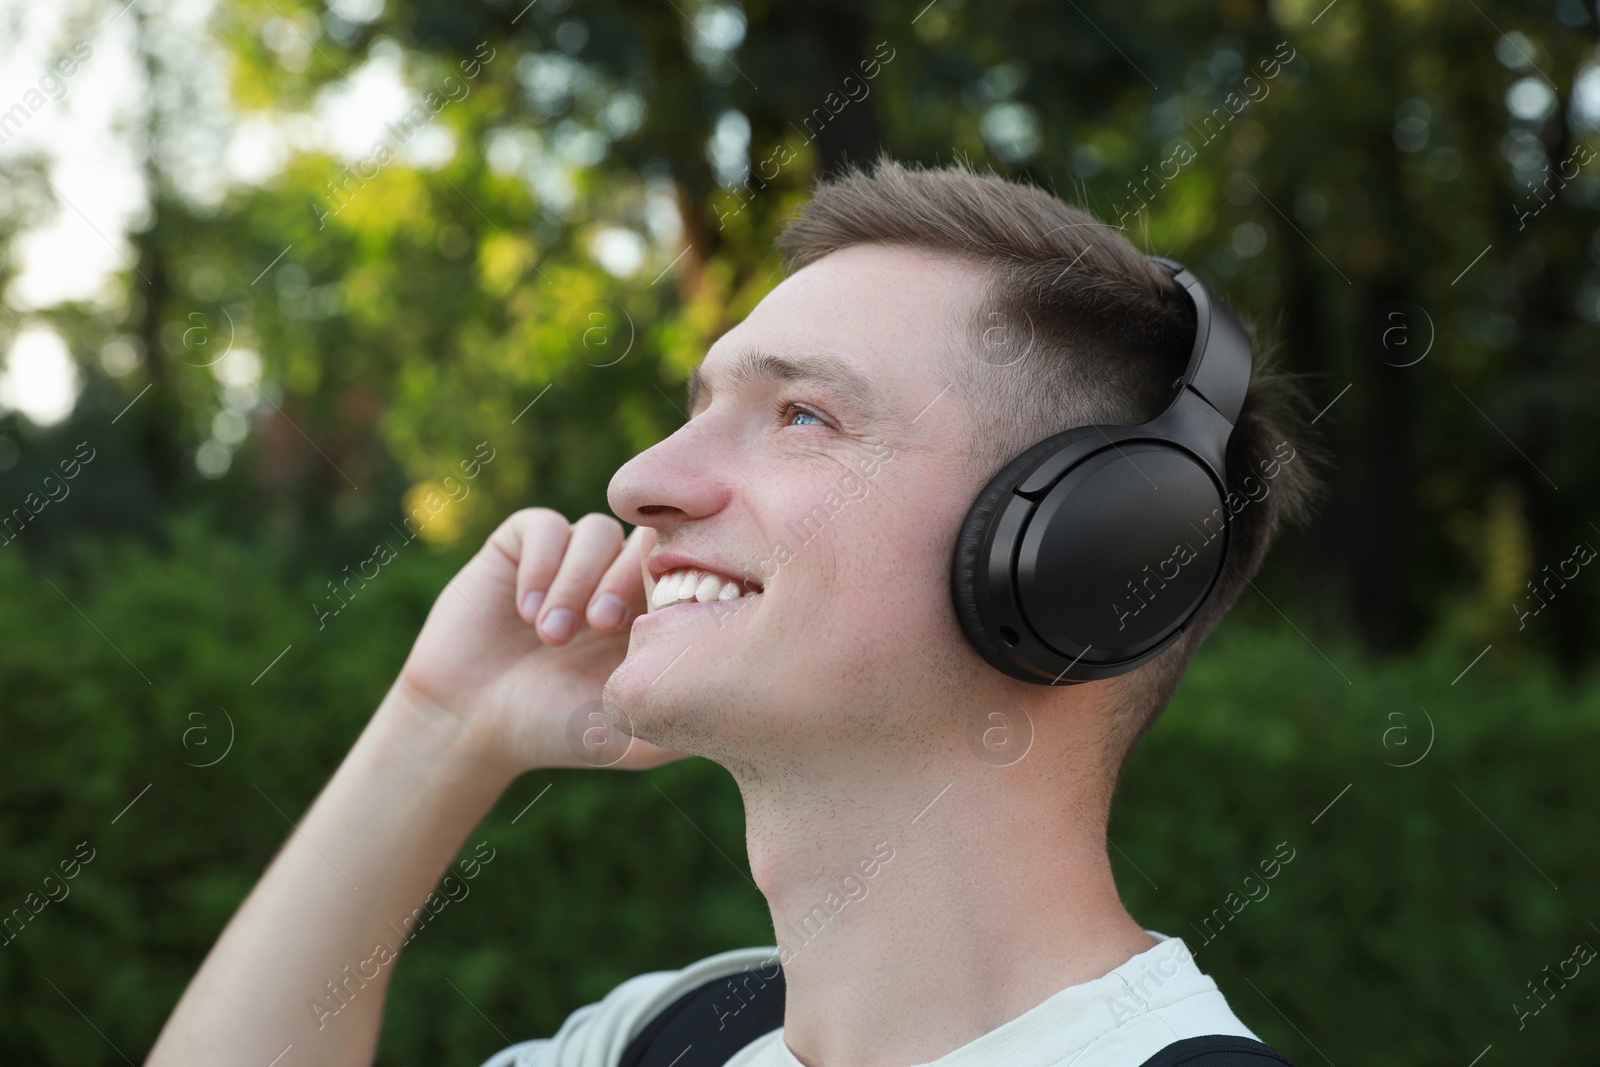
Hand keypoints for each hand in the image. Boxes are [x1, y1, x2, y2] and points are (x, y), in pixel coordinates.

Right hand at [395, 509, 686, 774]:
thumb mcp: (631, 741)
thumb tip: (745, 709)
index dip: (675, 587)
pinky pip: (544, 526)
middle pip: (649, 538)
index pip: (687, 569)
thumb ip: (682, 722)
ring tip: (553, 636)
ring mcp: (568, 558)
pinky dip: (540, 565)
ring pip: (598, 530)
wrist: (470, 723)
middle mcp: (614, 576)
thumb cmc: (555, 732)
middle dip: (628, 578)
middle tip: (604, 626)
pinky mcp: (520, 547)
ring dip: (577, 581)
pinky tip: (525, 612)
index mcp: (651, 611)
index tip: (651, 631)